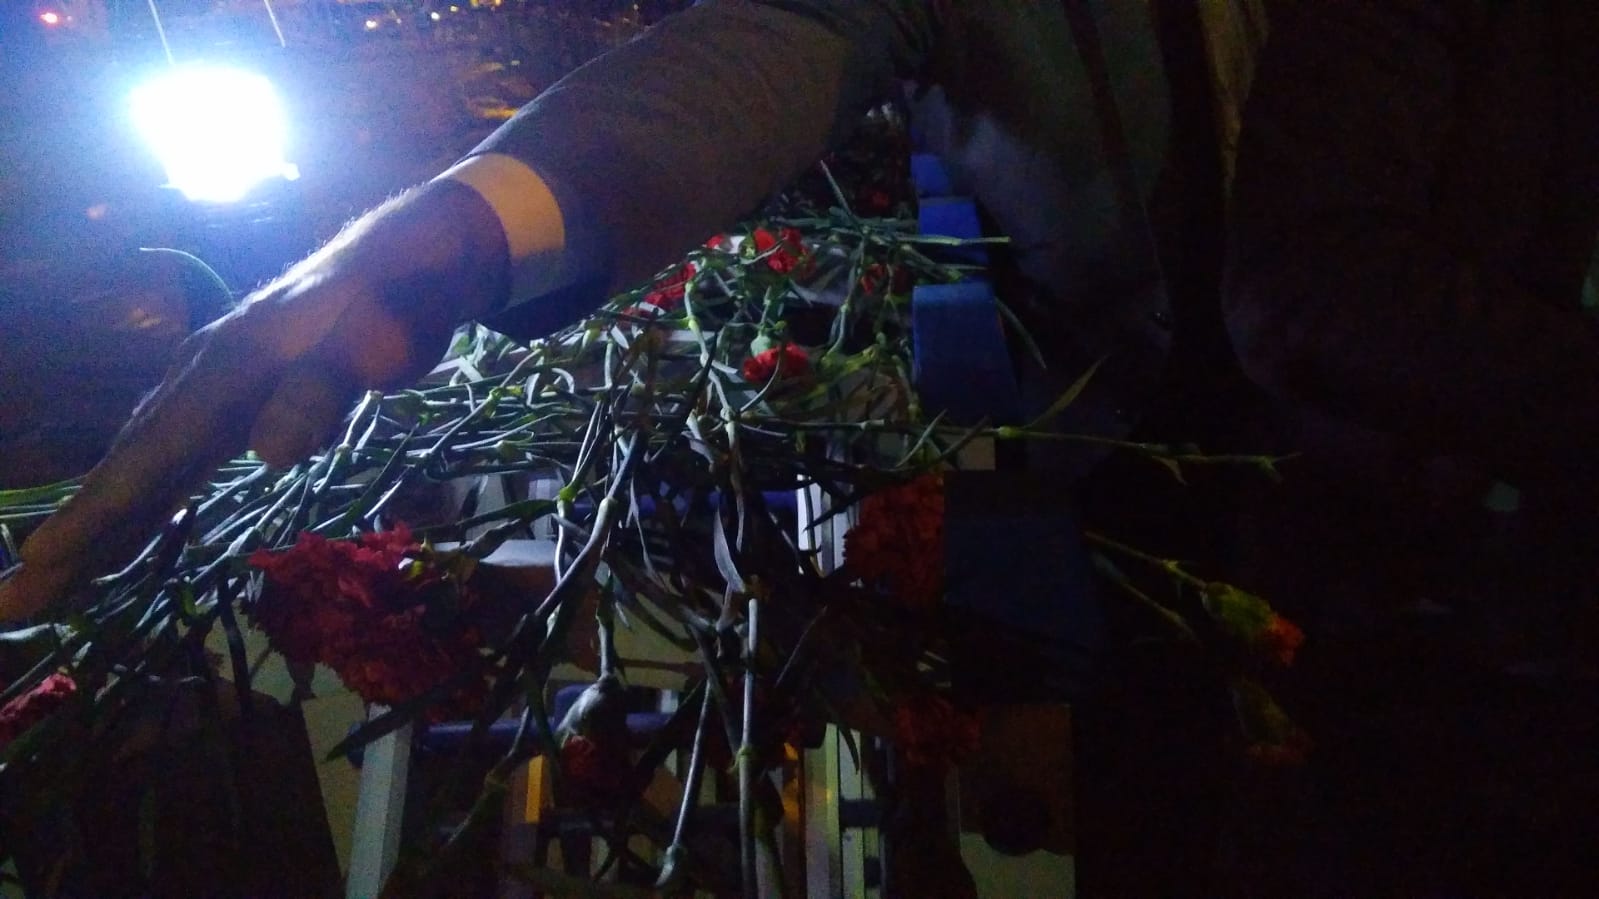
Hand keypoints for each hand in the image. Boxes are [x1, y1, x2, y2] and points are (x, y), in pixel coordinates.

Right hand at [0, 180, 508, 621]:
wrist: (403, 262)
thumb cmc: (389, 305)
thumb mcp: (371, 344)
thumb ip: (320, 391)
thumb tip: (268, 450)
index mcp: (223, 370)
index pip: (150, 453)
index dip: (100, 510)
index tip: (45, 560)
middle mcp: (200, 381)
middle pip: (128, 468)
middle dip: (76, 536)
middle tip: (17, 603)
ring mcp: (212, 391)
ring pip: (142, 469)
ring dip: (97, 527)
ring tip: (47, 586)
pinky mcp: (233, 403)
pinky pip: (171, 463)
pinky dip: (139, 504)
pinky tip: (119, 538)